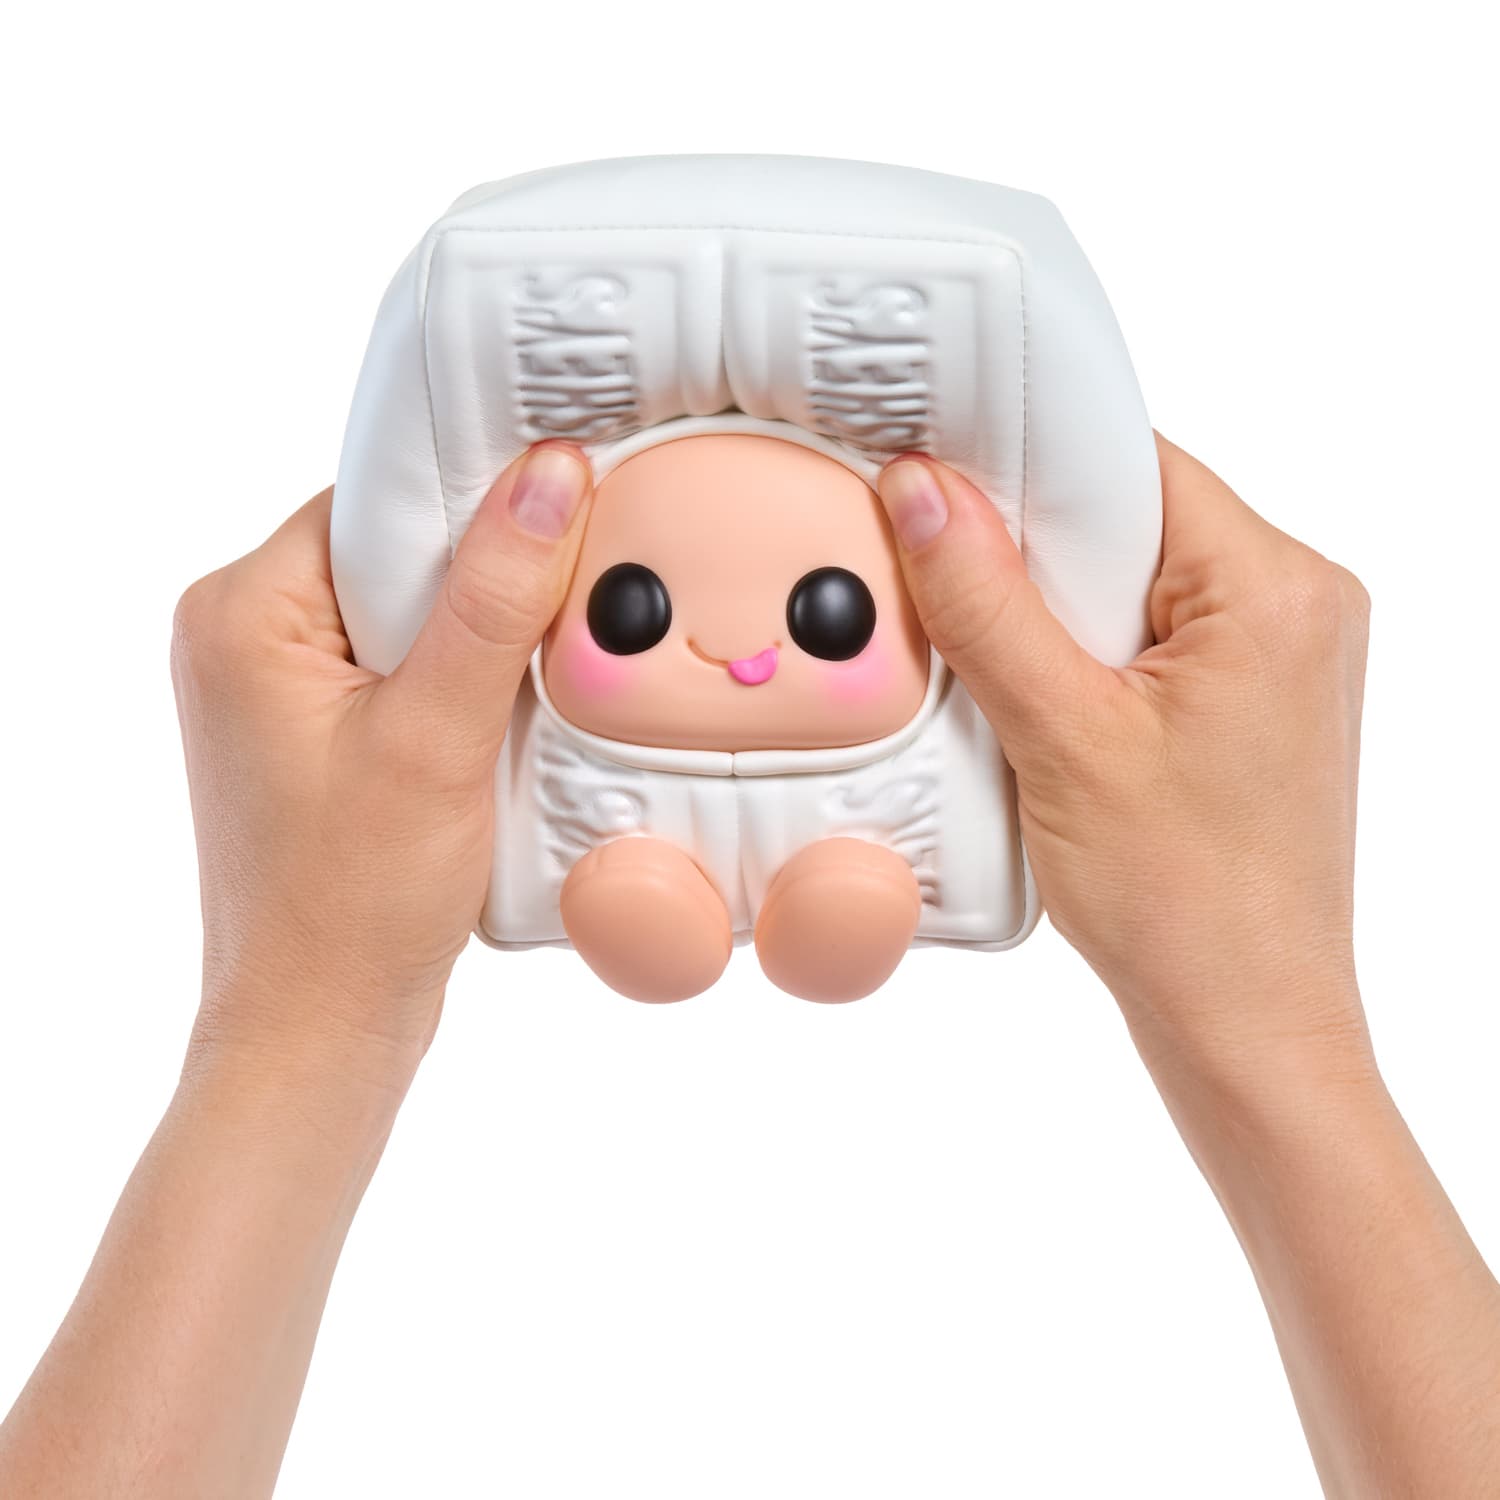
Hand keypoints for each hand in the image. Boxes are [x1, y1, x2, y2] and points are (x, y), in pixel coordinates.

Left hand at [170, 441, 593, 1077]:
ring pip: (412, 612)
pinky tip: (496, 727)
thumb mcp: (436, 737)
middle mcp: (245, 634)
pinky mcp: (317, 730)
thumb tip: (547, 473)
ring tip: (522, 692)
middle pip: (400, 553)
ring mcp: (278, 686)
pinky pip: (404, 666)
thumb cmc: (352, 905)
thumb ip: (494, 599)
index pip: (381, 502)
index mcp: (242, 611)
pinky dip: (463, 684)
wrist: (319, 1029)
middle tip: (555, 625)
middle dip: (486, 586)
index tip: (567, 512)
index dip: (478, 506)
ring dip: (480, 642)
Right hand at [876, 435, 1374, 1093]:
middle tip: (973, 622)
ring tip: (1024, 693)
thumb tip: (921, 487)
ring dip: (1055, 616)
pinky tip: (1053, 714)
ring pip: (1132, 580)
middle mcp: (1298, 601)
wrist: (1244, 1023)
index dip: (1024, 472)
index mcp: (1274, 586)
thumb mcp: (1062, 738)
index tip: (937, 486)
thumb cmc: (1186, 904)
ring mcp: (1282, 653)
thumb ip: (985, 603)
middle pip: (1129, 519)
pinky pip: (1151, 634)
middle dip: (1035, 560)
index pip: (1129, 464)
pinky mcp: (1253, 698)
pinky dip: (1086, 657)